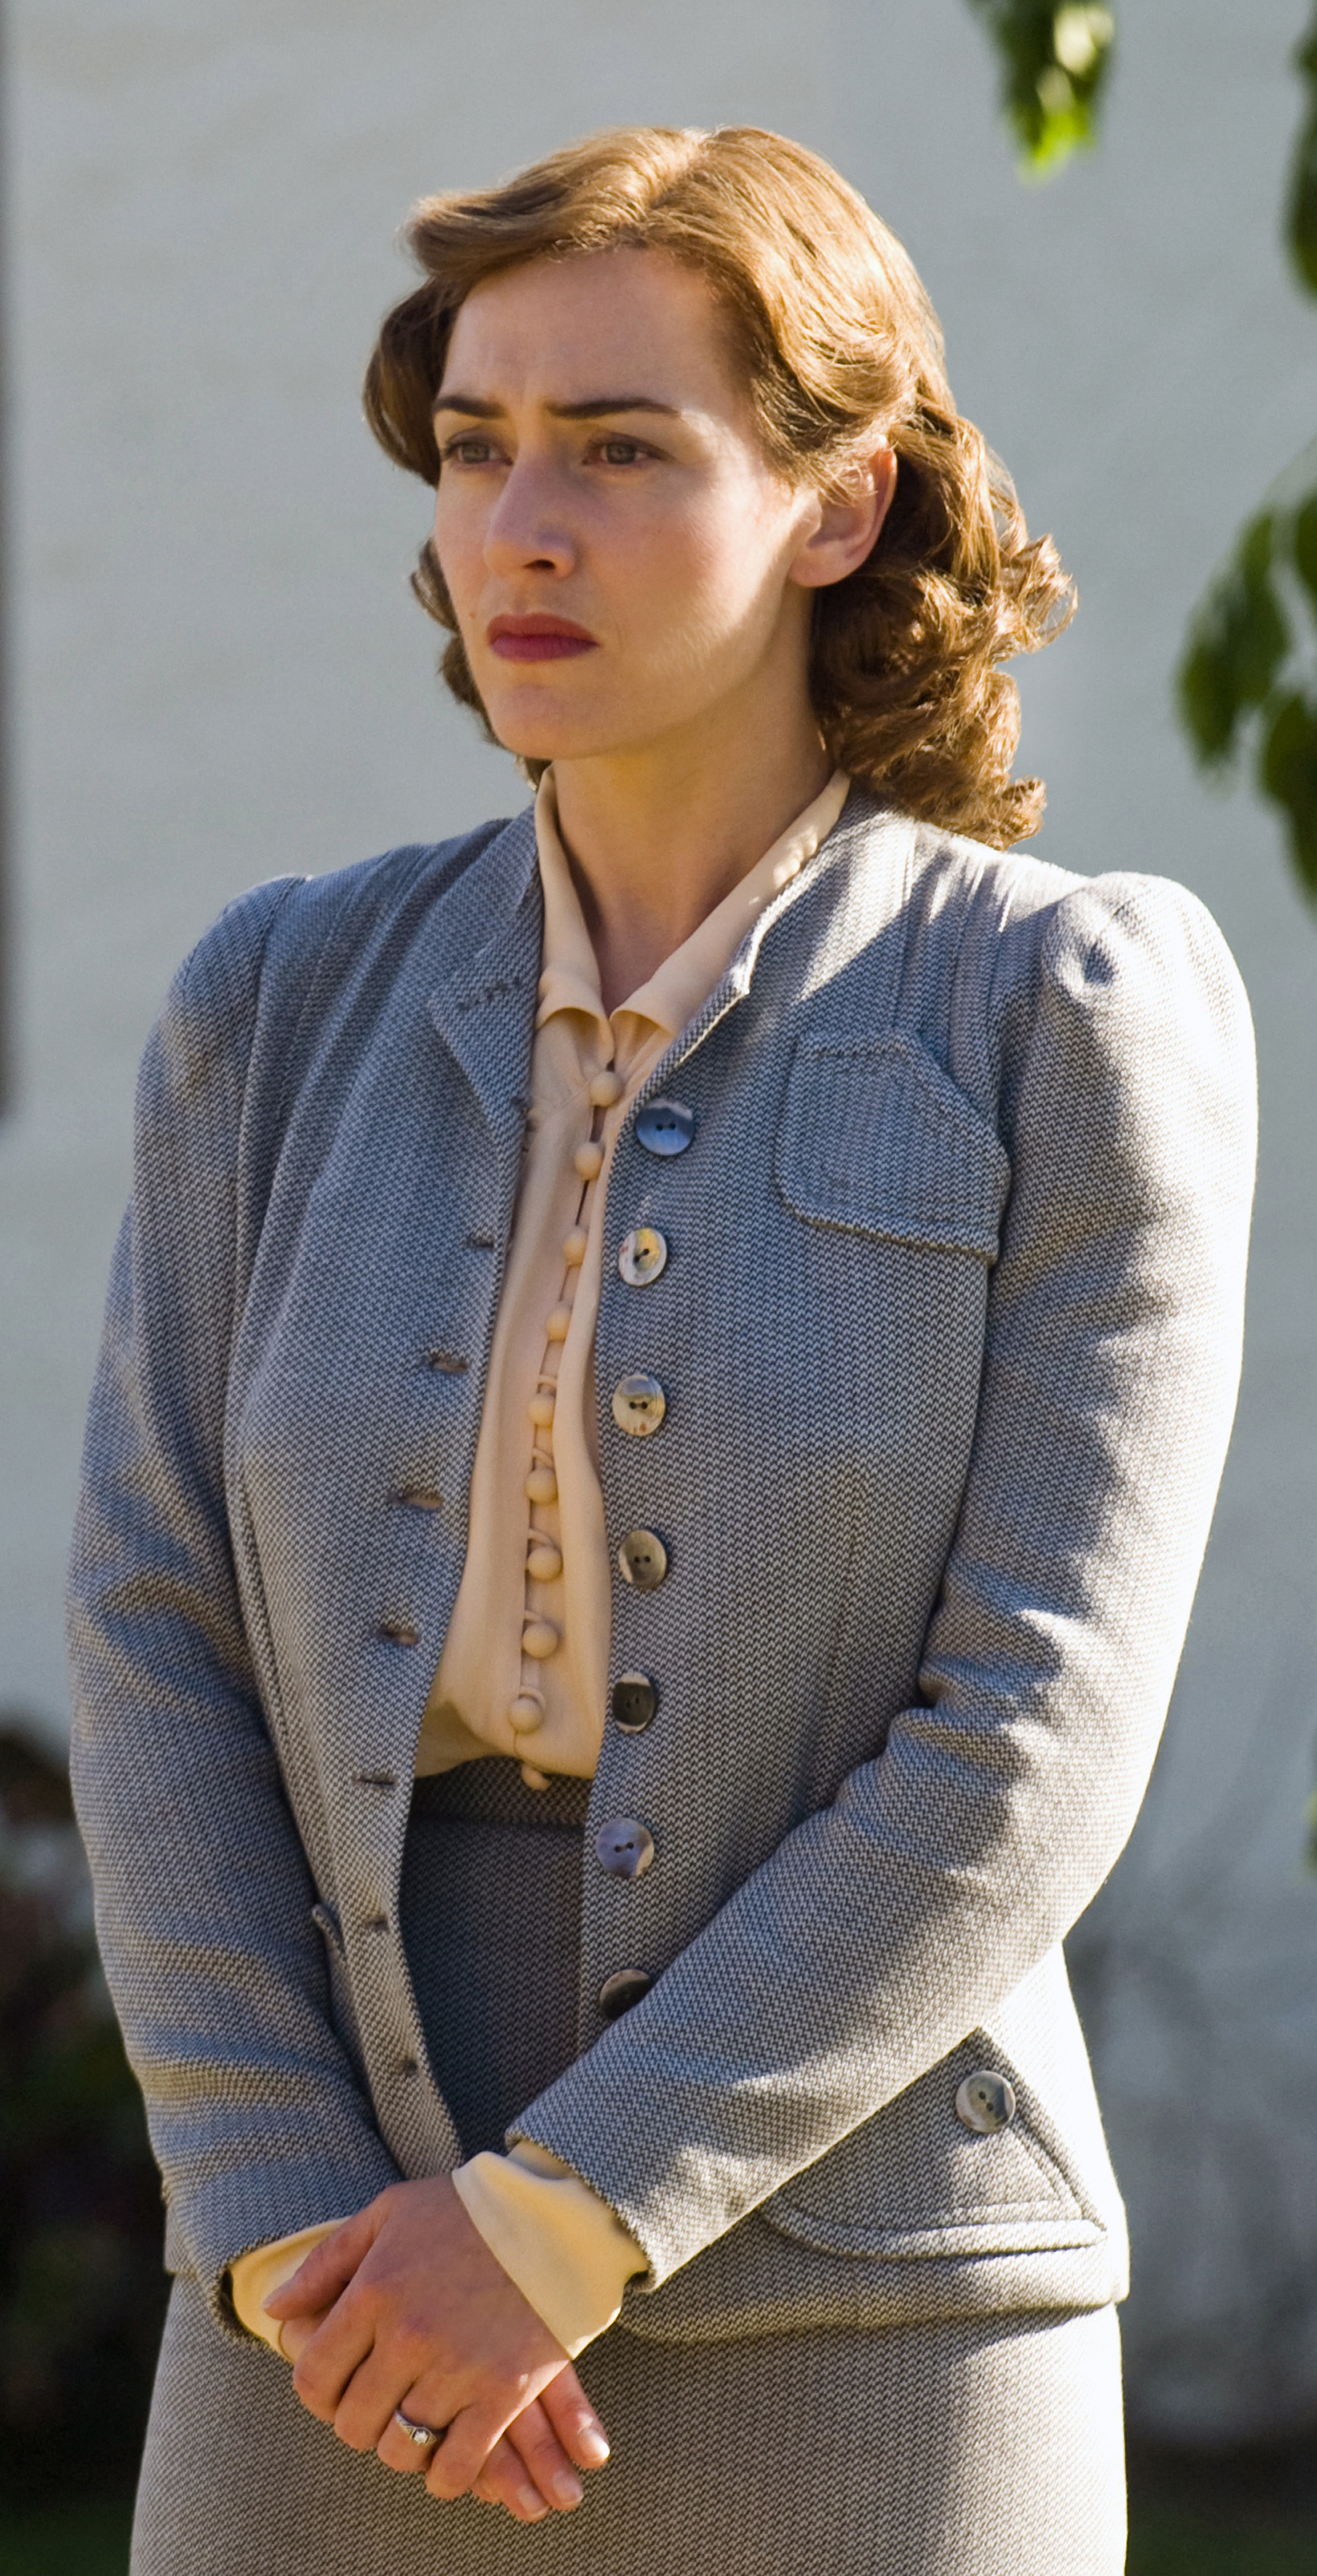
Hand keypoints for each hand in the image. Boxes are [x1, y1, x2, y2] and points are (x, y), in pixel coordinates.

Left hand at [264, 2177, 609, 2520]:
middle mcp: (408, 2336)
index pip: (315, 2379)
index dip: (318, 2394)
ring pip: (402, 2448)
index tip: (338, 2388)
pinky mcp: (504, 2393)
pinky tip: (450, 2453)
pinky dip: (447, 2475)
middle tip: (381, 2406)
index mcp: (374, 2292)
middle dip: (359, 2422)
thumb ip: (326, 2264)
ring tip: (416, 2424)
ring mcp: (457, 2368)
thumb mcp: (388, 2215)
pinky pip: (457, 2465)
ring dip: (402, 2447)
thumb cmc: (464, 2210)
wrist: (553, 2216)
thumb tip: (275, 2311)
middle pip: (354, 2422)